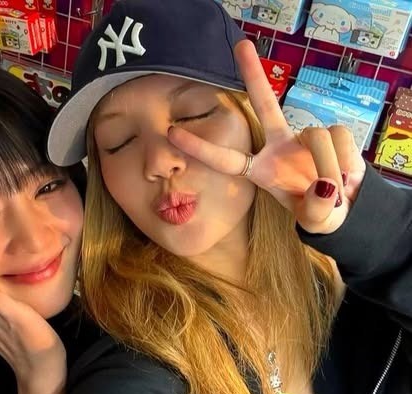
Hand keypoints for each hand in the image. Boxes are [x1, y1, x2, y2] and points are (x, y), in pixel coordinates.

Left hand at [167, 40, 366, 233]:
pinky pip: (340, 137)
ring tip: (334, 189)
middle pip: (265, 105)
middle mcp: (279, 147)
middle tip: (240, 45)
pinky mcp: (331, 131)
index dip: (201, 148)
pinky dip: (348, 161)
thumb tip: (325, 186)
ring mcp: (304, 137)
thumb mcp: (315, 221)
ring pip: (318, 137)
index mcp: (262, 172)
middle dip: (253, 74)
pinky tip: (347, 175)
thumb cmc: (321, 214)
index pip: (227, 159)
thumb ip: (316, 210)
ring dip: (330, 167)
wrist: (348, 206)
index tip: (171, 133)